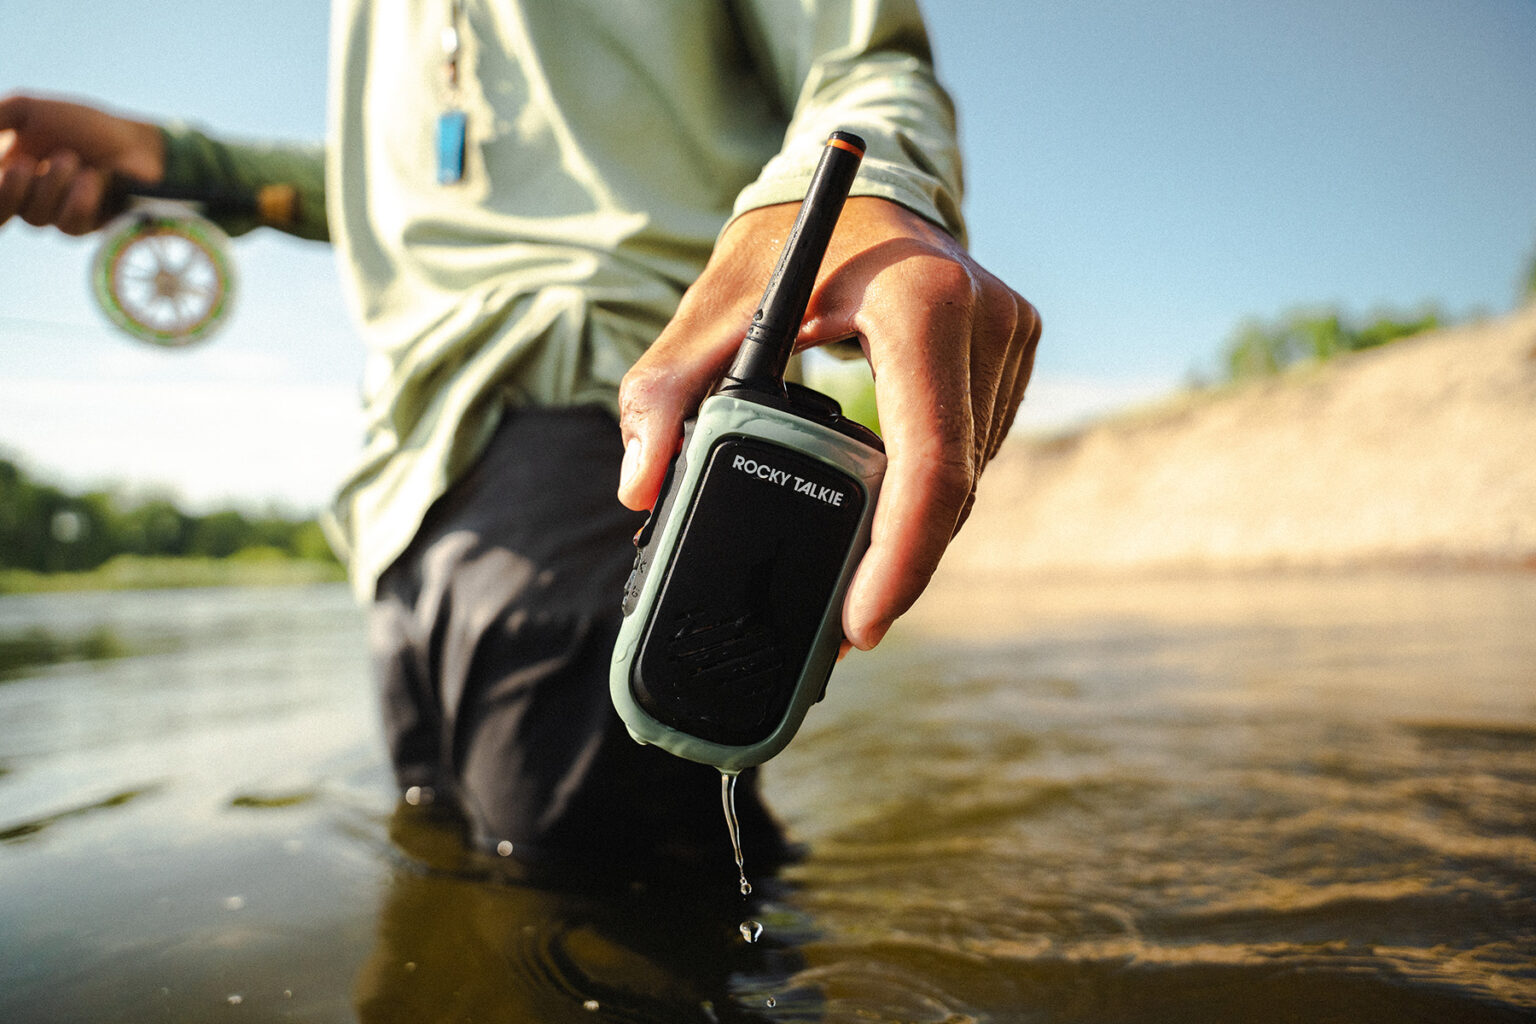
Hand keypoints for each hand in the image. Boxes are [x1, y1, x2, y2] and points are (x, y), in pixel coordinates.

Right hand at [0, 93, 164, 234]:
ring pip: (36, 218)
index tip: (3, 173)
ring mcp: (55, 213)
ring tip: (73, 159)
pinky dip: (80, 199)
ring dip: (54, 185)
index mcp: (5, 171)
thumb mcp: (29, 111)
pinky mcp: (86, 226)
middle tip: (22, 167)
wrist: (134, 142)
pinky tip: (94, 177)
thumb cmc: (82, 125)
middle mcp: (26, 197)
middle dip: (7, 192)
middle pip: (1, 213)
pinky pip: (70, 224)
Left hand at [616, 196, 1040, 649]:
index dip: (900, 557)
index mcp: (921, 302)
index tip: (859, 623)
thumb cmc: (783, 241)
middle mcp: (985, 318)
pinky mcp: (1013, 353)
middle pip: (952, 485)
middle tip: (844, 625)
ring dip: (916, 534)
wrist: (856, 188)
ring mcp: (1009, 337)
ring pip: (969, 477)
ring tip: (858, 583)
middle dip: (899, 564)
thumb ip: (665, 391)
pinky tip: (887, 521)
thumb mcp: (712, 306)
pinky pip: (973, 451)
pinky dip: (929, 494)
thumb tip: (638, 485)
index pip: (930, 458)